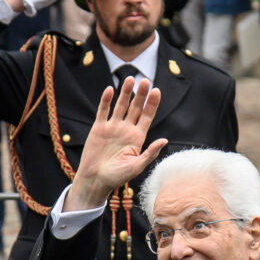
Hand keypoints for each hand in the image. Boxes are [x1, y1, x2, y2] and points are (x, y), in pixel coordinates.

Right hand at [65, 77, 164, 210]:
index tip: (157, 91)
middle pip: (135, 108)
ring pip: (120, 106)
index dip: (152, 104)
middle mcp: (126, 130)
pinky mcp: (99, 128)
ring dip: (125, 93)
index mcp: (137, 138)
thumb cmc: (117, 177)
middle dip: (140, 95)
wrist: (95, 180)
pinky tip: (110, 90)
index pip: (147, 117)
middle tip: (145, 80)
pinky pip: (103, 111)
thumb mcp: (136, 166)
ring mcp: (112, 128)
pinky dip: (106, 101)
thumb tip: (165, 140)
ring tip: (130, 79)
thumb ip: (150, 153)